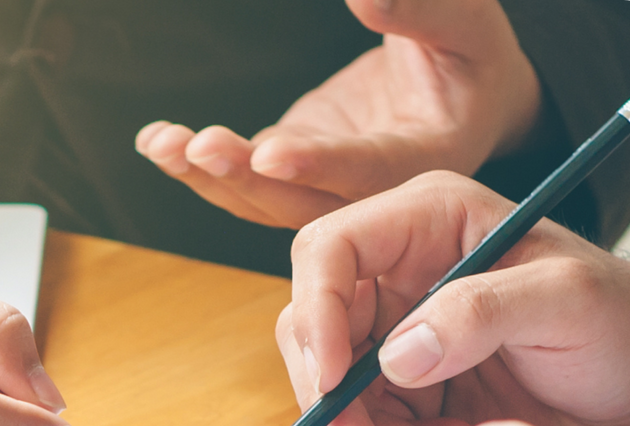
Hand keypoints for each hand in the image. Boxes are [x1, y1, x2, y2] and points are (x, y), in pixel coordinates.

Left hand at [135, 0, 539, 231]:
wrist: (463, 92)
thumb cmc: (471, 53)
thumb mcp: (466, 21)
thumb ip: (421, 9)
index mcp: (421, 161)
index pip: (364, 170)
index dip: (317, 163)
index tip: (270, 150)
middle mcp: (367, 194)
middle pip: (299, 202)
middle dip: (244, 178)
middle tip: (200, 145)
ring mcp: (323, 186)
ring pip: (259, 200)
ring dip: (207, 178)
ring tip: (163, 144)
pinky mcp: (294, 172)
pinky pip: (243, 179)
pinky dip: (198, 166)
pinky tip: (158, 142)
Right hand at [278, 171, 629, 425]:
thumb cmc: (621, 317)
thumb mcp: (565, 298)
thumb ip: (482, 311)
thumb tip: (398, 353)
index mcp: (430, 221)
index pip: (331, 252)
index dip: (317, 313)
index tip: (336, 380)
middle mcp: (402, 275)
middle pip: (314, 330)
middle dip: (329, 396)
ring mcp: (402, 338)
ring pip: (335, 391)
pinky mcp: (412, 394)